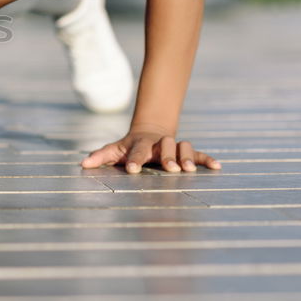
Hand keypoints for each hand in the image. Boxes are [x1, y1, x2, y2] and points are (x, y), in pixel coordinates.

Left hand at [80, 127, 220, 173]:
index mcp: (139, 144)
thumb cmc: (129, 146)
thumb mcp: (114, 150)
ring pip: (183, 146)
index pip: (136, 150)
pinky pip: (199, 153)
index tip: (131, 170)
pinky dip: (207, 159)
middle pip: (164, 145)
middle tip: (170, 169)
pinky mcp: (186, 152)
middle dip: (167, 156)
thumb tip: (82, 164)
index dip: (133, 160)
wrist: (150, 130)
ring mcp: (173, 146)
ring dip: (187, 157)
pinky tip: (217, 167)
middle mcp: (159, 143)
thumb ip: (100, 157)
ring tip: (190, 170)